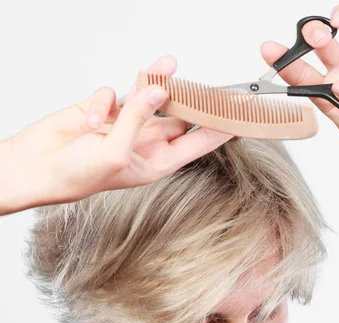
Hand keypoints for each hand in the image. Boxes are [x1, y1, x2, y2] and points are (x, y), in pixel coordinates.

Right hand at [1, 56, 232, 212]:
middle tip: (215, 86)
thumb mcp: (114, 153)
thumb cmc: (75, 177)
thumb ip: (138, 120)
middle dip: (193, 100)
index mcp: (157, 162)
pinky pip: (114, 94)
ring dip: (157, 82)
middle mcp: (145, 143)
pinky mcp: (104, 110)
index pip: (196, 144)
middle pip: (179, 117)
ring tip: (168, 64)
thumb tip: (158, 91)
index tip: (240, 118)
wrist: (34, 167)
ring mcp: (125, 126)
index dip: (219, 130)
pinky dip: (104, 100)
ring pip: (149, 98)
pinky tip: (91, 118)